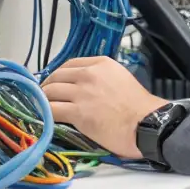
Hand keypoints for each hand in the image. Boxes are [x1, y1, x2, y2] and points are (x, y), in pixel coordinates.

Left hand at [42, 57, 166, 159]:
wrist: (148, 124)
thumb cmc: (140, 107)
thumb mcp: (121, 79)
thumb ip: (103, 78)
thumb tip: (88, 88)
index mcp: (101, 64)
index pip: (70, 64)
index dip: (58, 74)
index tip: (55, 83)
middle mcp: (89, 74)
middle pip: (56, 76)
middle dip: (47, 87)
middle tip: (43, 97)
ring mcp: (82, 93)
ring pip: (50, 92)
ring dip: (42, 100)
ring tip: (40, 108)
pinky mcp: (77, 112)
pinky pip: (51, 110)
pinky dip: (44, 113)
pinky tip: (42, 118)